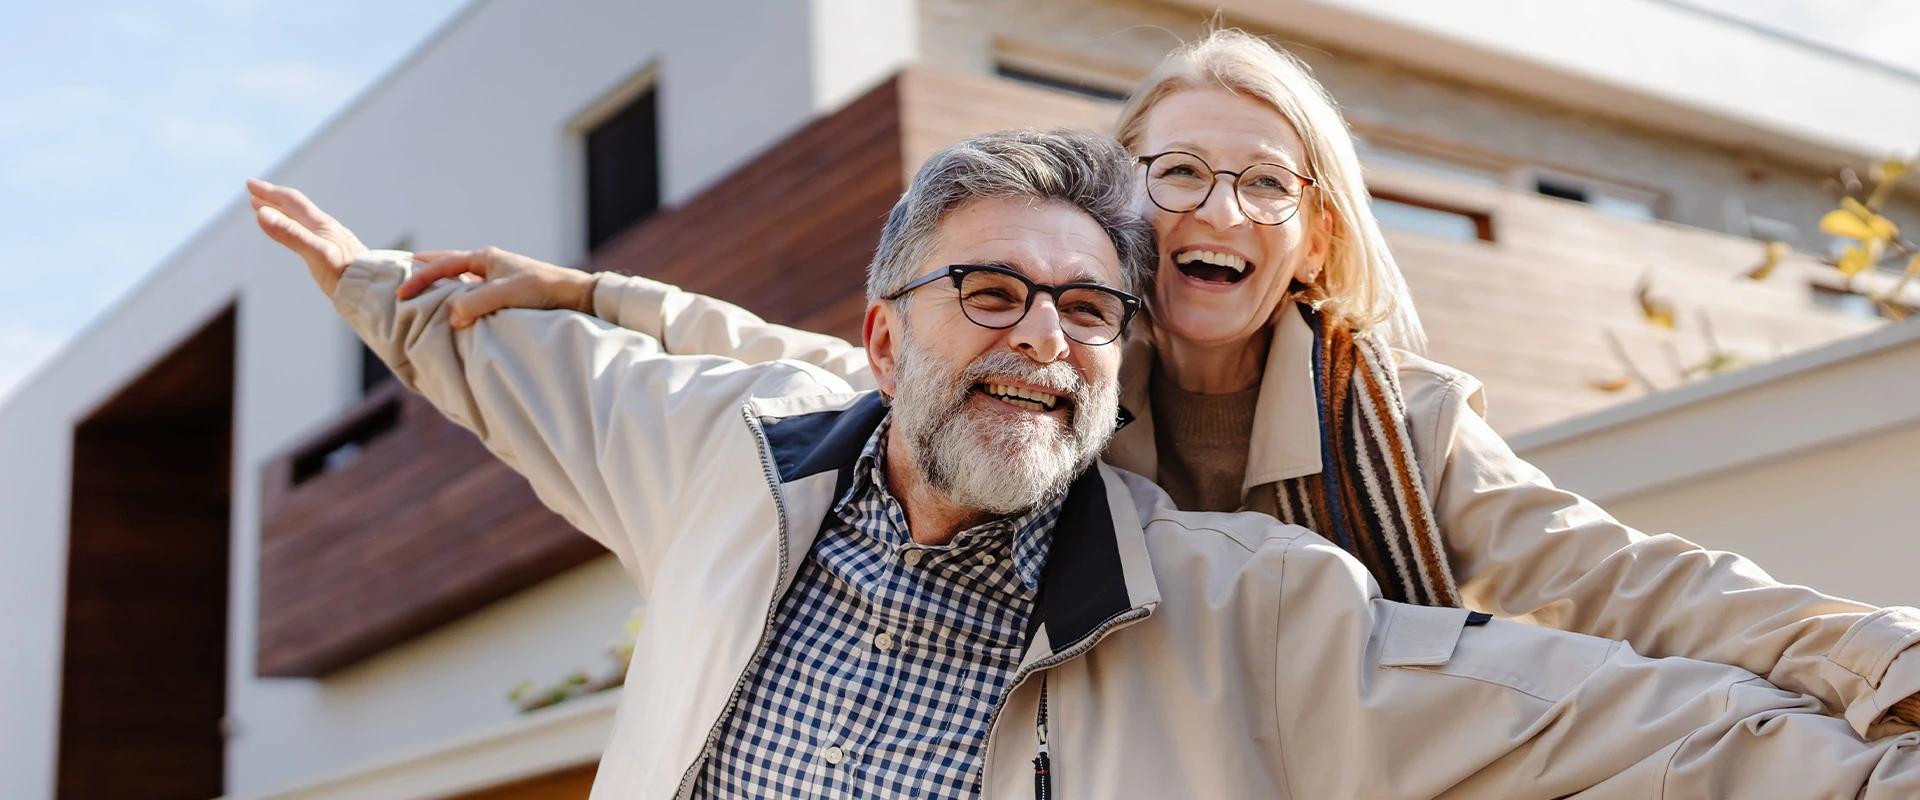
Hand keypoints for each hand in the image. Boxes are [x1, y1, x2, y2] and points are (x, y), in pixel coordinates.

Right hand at [247, 179, 368, 295]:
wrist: (373, 291)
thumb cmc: (346, 273)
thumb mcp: (316, 252)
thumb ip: (290, 233)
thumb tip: (262, 213)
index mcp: (321, 224)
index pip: (291, 201)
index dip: (269, 192)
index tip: (249, 184)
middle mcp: (326, 229)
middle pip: (296, 208)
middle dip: (273, 200)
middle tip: (253, 194)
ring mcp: (331, 241)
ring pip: (302, 221)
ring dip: (282, 213)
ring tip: (266, 211)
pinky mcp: (334, 255)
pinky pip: (308, 234)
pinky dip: (294, 229)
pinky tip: (296, 237)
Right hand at [398, 247, 597, 328]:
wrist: (576, 296)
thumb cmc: (542, 289)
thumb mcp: (505, 294)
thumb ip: (475, 304)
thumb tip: (452, 317)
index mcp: (485, 258)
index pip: (443, 265)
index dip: (420, 278)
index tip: (401, 293)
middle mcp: (489, 265)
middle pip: (448, 265)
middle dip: (426, 269)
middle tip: (403, 272)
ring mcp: (497, 278)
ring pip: (461, 280)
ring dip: (443, 285)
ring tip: (424, 291)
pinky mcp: (506, 293)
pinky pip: (475, 294)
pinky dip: (460, 298)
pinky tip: (456, 308)